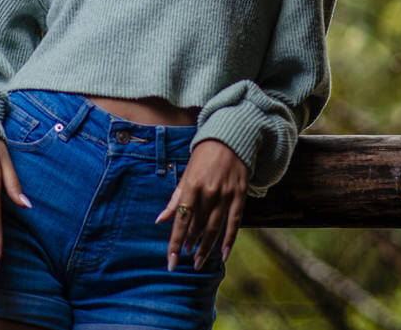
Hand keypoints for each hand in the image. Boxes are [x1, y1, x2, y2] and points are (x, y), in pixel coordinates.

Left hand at [155, 139, 248, 271]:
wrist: (229, 139)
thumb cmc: (203, 157)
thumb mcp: (186, 175)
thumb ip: (174, 200)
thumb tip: (160, 220)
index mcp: (192, 186)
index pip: (181, 221)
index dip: (175, 243)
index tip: (171, 261)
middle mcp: (209, 192)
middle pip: (198, 226)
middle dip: (191, 244)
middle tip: (186, 258)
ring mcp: (226, 195)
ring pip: (215, 228)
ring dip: (206, 247)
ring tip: (199, 261)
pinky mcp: (240, 195)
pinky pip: (235, 223)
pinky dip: (229, 240)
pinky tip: (224, 255)